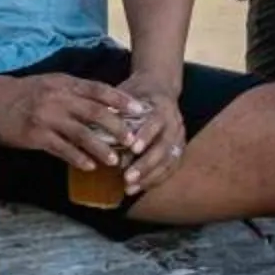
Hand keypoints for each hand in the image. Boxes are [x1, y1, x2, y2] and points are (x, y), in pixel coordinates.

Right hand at [0, 70, 141, 172]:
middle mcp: (56, 98)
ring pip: (81, 133)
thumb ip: (72, 91)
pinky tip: (88, 167)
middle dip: (117, 128)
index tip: (140, 110)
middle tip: (134, 141)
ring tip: (115, 160)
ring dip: (100, 148)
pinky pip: (61, 149)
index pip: (98, 90)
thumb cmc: (20, 93)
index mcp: (62, 83)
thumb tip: (101, 104)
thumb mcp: (48, 84)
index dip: (120, 100)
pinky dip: (77, 158)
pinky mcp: (34, 135)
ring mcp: (45, 117)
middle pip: (94, 112)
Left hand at [118, 74, 188, 195]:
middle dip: (146, 164)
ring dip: (149, 177)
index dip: (146, 135)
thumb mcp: (125, 94)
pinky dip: (155, 180)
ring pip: (168, 161)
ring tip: (130, 188)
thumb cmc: (136, 93)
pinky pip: (170, 168)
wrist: (159, 87)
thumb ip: (116, 111)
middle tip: (127, 177)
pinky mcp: (179, 149)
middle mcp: (175, 123)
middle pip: (164, 147)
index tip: (132, 148)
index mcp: (162, 106)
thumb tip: (95, 131)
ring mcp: (179, 137)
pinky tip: (139, 188)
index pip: (156, 121)